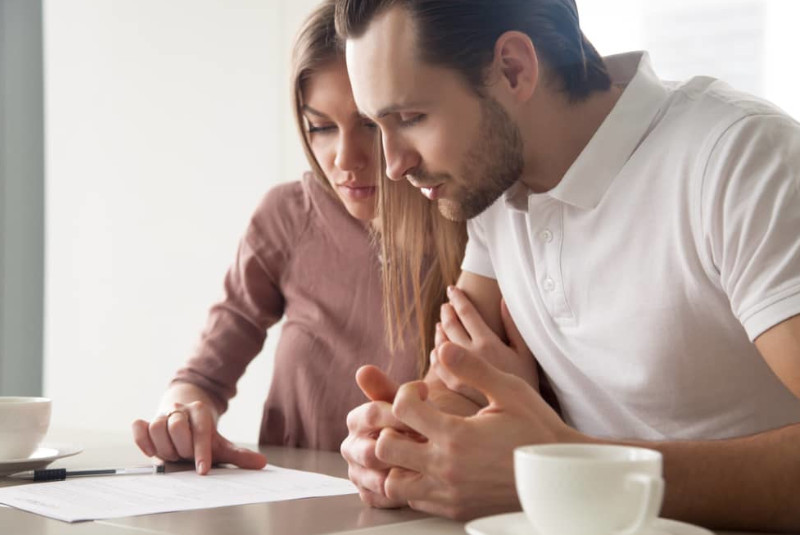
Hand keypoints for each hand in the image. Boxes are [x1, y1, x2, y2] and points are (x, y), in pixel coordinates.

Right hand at [131, 400, 266, 473]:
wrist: (184, 416)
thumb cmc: (202, 435)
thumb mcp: (220, 444)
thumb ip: (238, 455)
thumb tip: (262, 463)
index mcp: (201, 411)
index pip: (202, 431)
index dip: (202, 451)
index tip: (203, 470)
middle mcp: (180, 409)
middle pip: (176, 426)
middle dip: (182, 447)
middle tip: (185, 456)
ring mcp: (162, 414)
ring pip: (157, 427)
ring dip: (164, 447)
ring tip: (172, 455)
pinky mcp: (146, 421)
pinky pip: (139, 428)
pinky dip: (143, 440)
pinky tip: (152, 451)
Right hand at [340, 366, 417, 508]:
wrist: (433, 445)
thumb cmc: (420, 420)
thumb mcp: (408, 402)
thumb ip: (387, 388)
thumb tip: (363, 370)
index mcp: (357, 420)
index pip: (372, 415)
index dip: (401, 414)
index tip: (427, 411)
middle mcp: (352, 447)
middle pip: (370, 450)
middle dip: (403, 449)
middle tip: (430, 446)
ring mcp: (358, 472)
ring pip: (376, 477)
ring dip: (403, 471)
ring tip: (428, 465)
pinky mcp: (368, 494)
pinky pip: (380, 497)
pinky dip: (401, 492)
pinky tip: (421, 482)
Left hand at [376, 345, 585, 519]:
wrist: (561, 476)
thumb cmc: (536, 429)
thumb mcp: (509, 391)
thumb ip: (472, 369)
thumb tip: (444, 347)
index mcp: (456, 436)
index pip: (403, 409)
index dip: (406, 392)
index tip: (422, 392)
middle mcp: (446, 468)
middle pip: (385, 447)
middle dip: (390, 427)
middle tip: (410, 419)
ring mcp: (448, 493)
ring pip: (392, 482)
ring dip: (396, 460)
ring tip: (416, 443)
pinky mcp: (454, 509)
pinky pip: (413, 500)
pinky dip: (412, 482)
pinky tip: (429, 464)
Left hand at [430, 287, 538, 404]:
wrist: (521, 420)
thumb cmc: (528, 384)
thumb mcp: (525, 353)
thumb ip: (512, 326)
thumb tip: (502, 301)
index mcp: (488, 344)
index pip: (466, 313)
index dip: (458, 299)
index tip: (452, 289)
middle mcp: (470, 356)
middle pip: (450, 326)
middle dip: (447, 312)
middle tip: (446, 305)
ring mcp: (459, 373)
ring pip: (440, 344)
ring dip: (440, 330)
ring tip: (442, 322)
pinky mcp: (454, 388)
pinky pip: (437, 366)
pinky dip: (435, 353)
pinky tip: (437, 349)